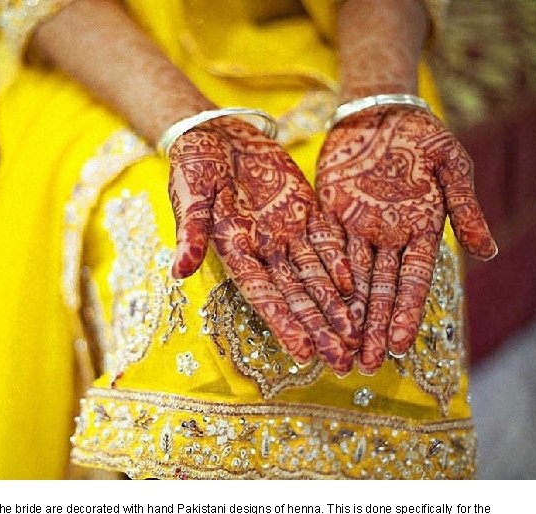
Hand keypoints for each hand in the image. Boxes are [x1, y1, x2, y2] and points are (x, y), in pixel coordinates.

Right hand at [168, 117, 361, 373]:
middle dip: (318, 327)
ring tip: (356, 335)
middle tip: (342, 360)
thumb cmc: (194, 163)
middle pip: (296, 294)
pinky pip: (325, 241)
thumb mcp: (189, 193)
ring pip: (315, 274)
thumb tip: (179, 270)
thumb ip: (191, 231)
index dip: (284, 323)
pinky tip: (356, 286)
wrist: (216, 131)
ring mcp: (285, 231)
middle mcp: (263, 248)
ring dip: (335, 304)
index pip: (263, 294)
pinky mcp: (302, 210)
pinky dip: (339, 262)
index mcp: (233, 250)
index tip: (304, 353)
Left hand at [316, 105, 496, 373]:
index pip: (413, 281)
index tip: (401, 345)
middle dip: (374, 327)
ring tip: (342, 348)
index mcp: (420, 230)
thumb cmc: (422, 136)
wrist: (381, 110)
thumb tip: (486, 253)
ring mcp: (357, 229)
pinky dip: (323, 279)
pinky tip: (318, 307)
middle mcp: (388, 238)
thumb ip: (463, 209)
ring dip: (347, 314)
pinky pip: (325, 251)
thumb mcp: (450, 167)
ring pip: (351, 279)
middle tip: (366, 364)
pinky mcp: (329, 215)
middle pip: (379, 290)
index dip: (406, 313)